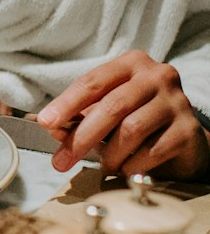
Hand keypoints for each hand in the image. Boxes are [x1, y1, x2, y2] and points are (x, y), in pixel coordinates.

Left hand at [39, 51, 209, 181]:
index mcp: (131, 64)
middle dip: (81, 136)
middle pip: (111, 106)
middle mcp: (157, 76)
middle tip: (61, 160)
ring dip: (110, 154)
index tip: (45, 123)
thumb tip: (51, 127)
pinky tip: (126, 168)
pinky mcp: (188, 130)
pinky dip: (132, 165)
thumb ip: (80, 117)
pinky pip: (152, 151)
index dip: (66, 103)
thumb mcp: (107, 114)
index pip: (92, 81)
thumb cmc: (138, 121)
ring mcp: (176, 102)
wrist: (185, 141)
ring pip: (131, 129)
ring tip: (105, 165)